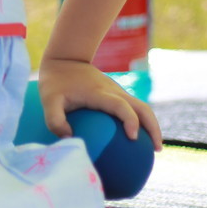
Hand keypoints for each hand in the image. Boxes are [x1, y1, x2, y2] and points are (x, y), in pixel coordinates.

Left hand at [38, 57, 162, 150]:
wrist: (65, 57)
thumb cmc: (55, 80)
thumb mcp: (49, 99)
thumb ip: (55, 120)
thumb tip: (69, 139)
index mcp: (99, 92)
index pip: (121, 106)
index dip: (129, 120)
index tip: (133, 138)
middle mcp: (113, 91)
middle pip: (142, 107)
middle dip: (153, 127)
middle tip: (157, 150)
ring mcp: (117, 91)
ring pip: (142, 107)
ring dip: (152, 125)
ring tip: (154, 149)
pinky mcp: (116, 94)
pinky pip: (133, 108)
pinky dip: (141, 122)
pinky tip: (137, 139)